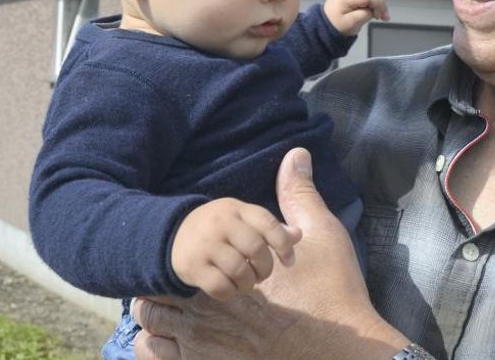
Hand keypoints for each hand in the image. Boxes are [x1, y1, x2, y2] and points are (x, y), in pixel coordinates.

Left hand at [134, 149, 408, 358]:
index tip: (173, 263)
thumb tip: (297, 154)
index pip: (174, 268)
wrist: (342, 349)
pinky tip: (177, 349)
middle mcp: (210, 315)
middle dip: (153, 297)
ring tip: (168, 323)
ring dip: (156, 327)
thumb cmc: (333, 291)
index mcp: (227, 278)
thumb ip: (300, 195)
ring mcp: (210, 350)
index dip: (167, 264)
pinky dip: (162, 355)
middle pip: (152, 305)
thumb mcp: (322, 234)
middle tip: (164, 294)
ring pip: (154, 336)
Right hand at [170, 198, 300, 299]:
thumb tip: (298, 235)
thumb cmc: (219, 229)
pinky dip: (230, 292)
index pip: (268, 222)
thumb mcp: (243, 219)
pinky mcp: (192, 265)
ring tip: (246, 282)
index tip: (289, 261)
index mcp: (236, 208)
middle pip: (256, 248)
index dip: (284, 244)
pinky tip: (229, 288)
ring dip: (249, 283)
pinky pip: (220, 286)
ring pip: (239, 270)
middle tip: (261, 275)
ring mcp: (204, 243)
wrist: (173, 234)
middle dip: (265, 268)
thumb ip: (270, 227)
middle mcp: (220, 222)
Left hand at [323, 0, 388, 36]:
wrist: (322, 27)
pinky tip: (372, 9)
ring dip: (376, 0)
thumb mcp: (351, 24)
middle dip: (379, 2)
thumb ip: (364, 15)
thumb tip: (372, 10)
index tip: (380, 17)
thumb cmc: (336, 27)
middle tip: (384, 16)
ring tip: (379, 13)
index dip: (378, 5)